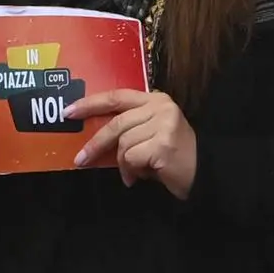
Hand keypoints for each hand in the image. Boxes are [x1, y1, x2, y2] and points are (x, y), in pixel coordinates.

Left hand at [69, 87, 197, 196]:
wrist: (204, 174)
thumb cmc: (171, 156)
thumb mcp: (150, 133)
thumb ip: (128, 127)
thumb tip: (93, 134)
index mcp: (155, 99)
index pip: (117, 96)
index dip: (91, 103)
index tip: (69, 111)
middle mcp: (161, 107)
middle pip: (116, 123)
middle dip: (95, 143)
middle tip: (80, 159)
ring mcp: (164, 124)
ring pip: (123, 143)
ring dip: (122, 163)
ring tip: (131, 172)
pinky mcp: (164, 144)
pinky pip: (131, 157)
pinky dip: (131, 171)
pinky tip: (140, 176)